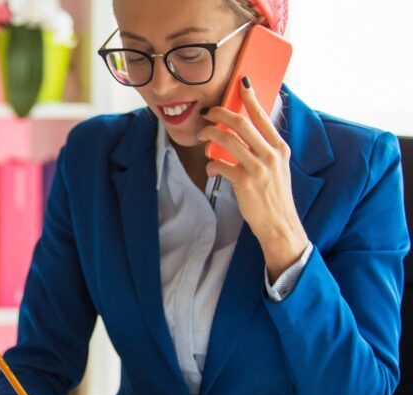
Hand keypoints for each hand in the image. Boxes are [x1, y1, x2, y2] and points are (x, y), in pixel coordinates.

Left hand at [197, 77, 308, 281]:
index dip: (250, 97)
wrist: (279, 224)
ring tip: (202, 136)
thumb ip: (265, 150)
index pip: (263, 116)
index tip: (241, 83)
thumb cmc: (274, 196)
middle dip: (219, 113)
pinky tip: (212, 168)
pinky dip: (211, 164)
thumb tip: (245, 134)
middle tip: (208, 113)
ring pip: (227, 140)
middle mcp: (271, 154)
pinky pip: (220, 165)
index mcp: (280, 147)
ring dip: (209, 135)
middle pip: (240, 123)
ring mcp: (258, 168)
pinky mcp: (245, 182)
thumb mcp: (277, 168)